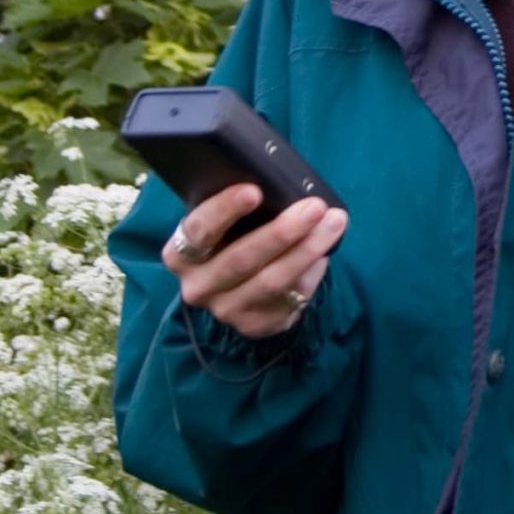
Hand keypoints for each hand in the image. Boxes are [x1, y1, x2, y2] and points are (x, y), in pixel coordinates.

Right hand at [162, 185, 349, 340]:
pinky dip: (312, 271)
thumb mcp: (223, 224)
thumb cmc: (231, 238)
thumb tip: (282, 188)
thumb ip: (239, 208)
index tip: (254, 191)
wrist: (234, 287)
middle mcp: (198, 286)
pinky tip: (326, 251)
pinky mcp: (254, 325)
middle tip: (314, 206)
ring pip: (271, 281)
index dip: (224, 209)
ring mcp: (225, 310)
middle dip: (281, 231)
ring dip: (307, 250)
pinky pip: (288, 298)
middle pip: (241, 259)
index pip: (198, 230)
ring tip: (333, 222)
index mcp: (180, 254)